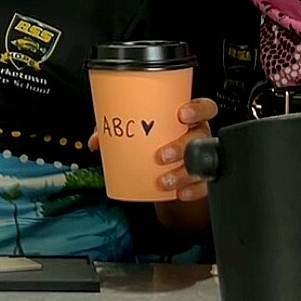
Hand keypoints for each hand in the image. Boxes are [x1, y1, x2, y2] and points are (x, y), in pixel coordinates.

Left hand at [88, 97, 217, 202]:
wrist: (164, 171)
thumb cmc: (153, 141)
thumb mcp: (136, 132)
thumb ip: (115, 130)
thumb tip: (96, 140)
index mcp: (188, 118)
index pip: (204, 107)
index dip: (197, 109)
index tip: (181, 114)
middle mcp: (198, 136)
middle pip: (200, 137)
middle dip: (181, 146)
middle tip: (161, 156)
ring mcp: (203, 158)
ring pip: (202, 164)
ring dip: (183, 173)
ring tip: (164, 181)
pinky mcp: (201, 180)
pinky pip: (203, 186)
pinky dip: (192, 191)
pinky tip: (179, 193)